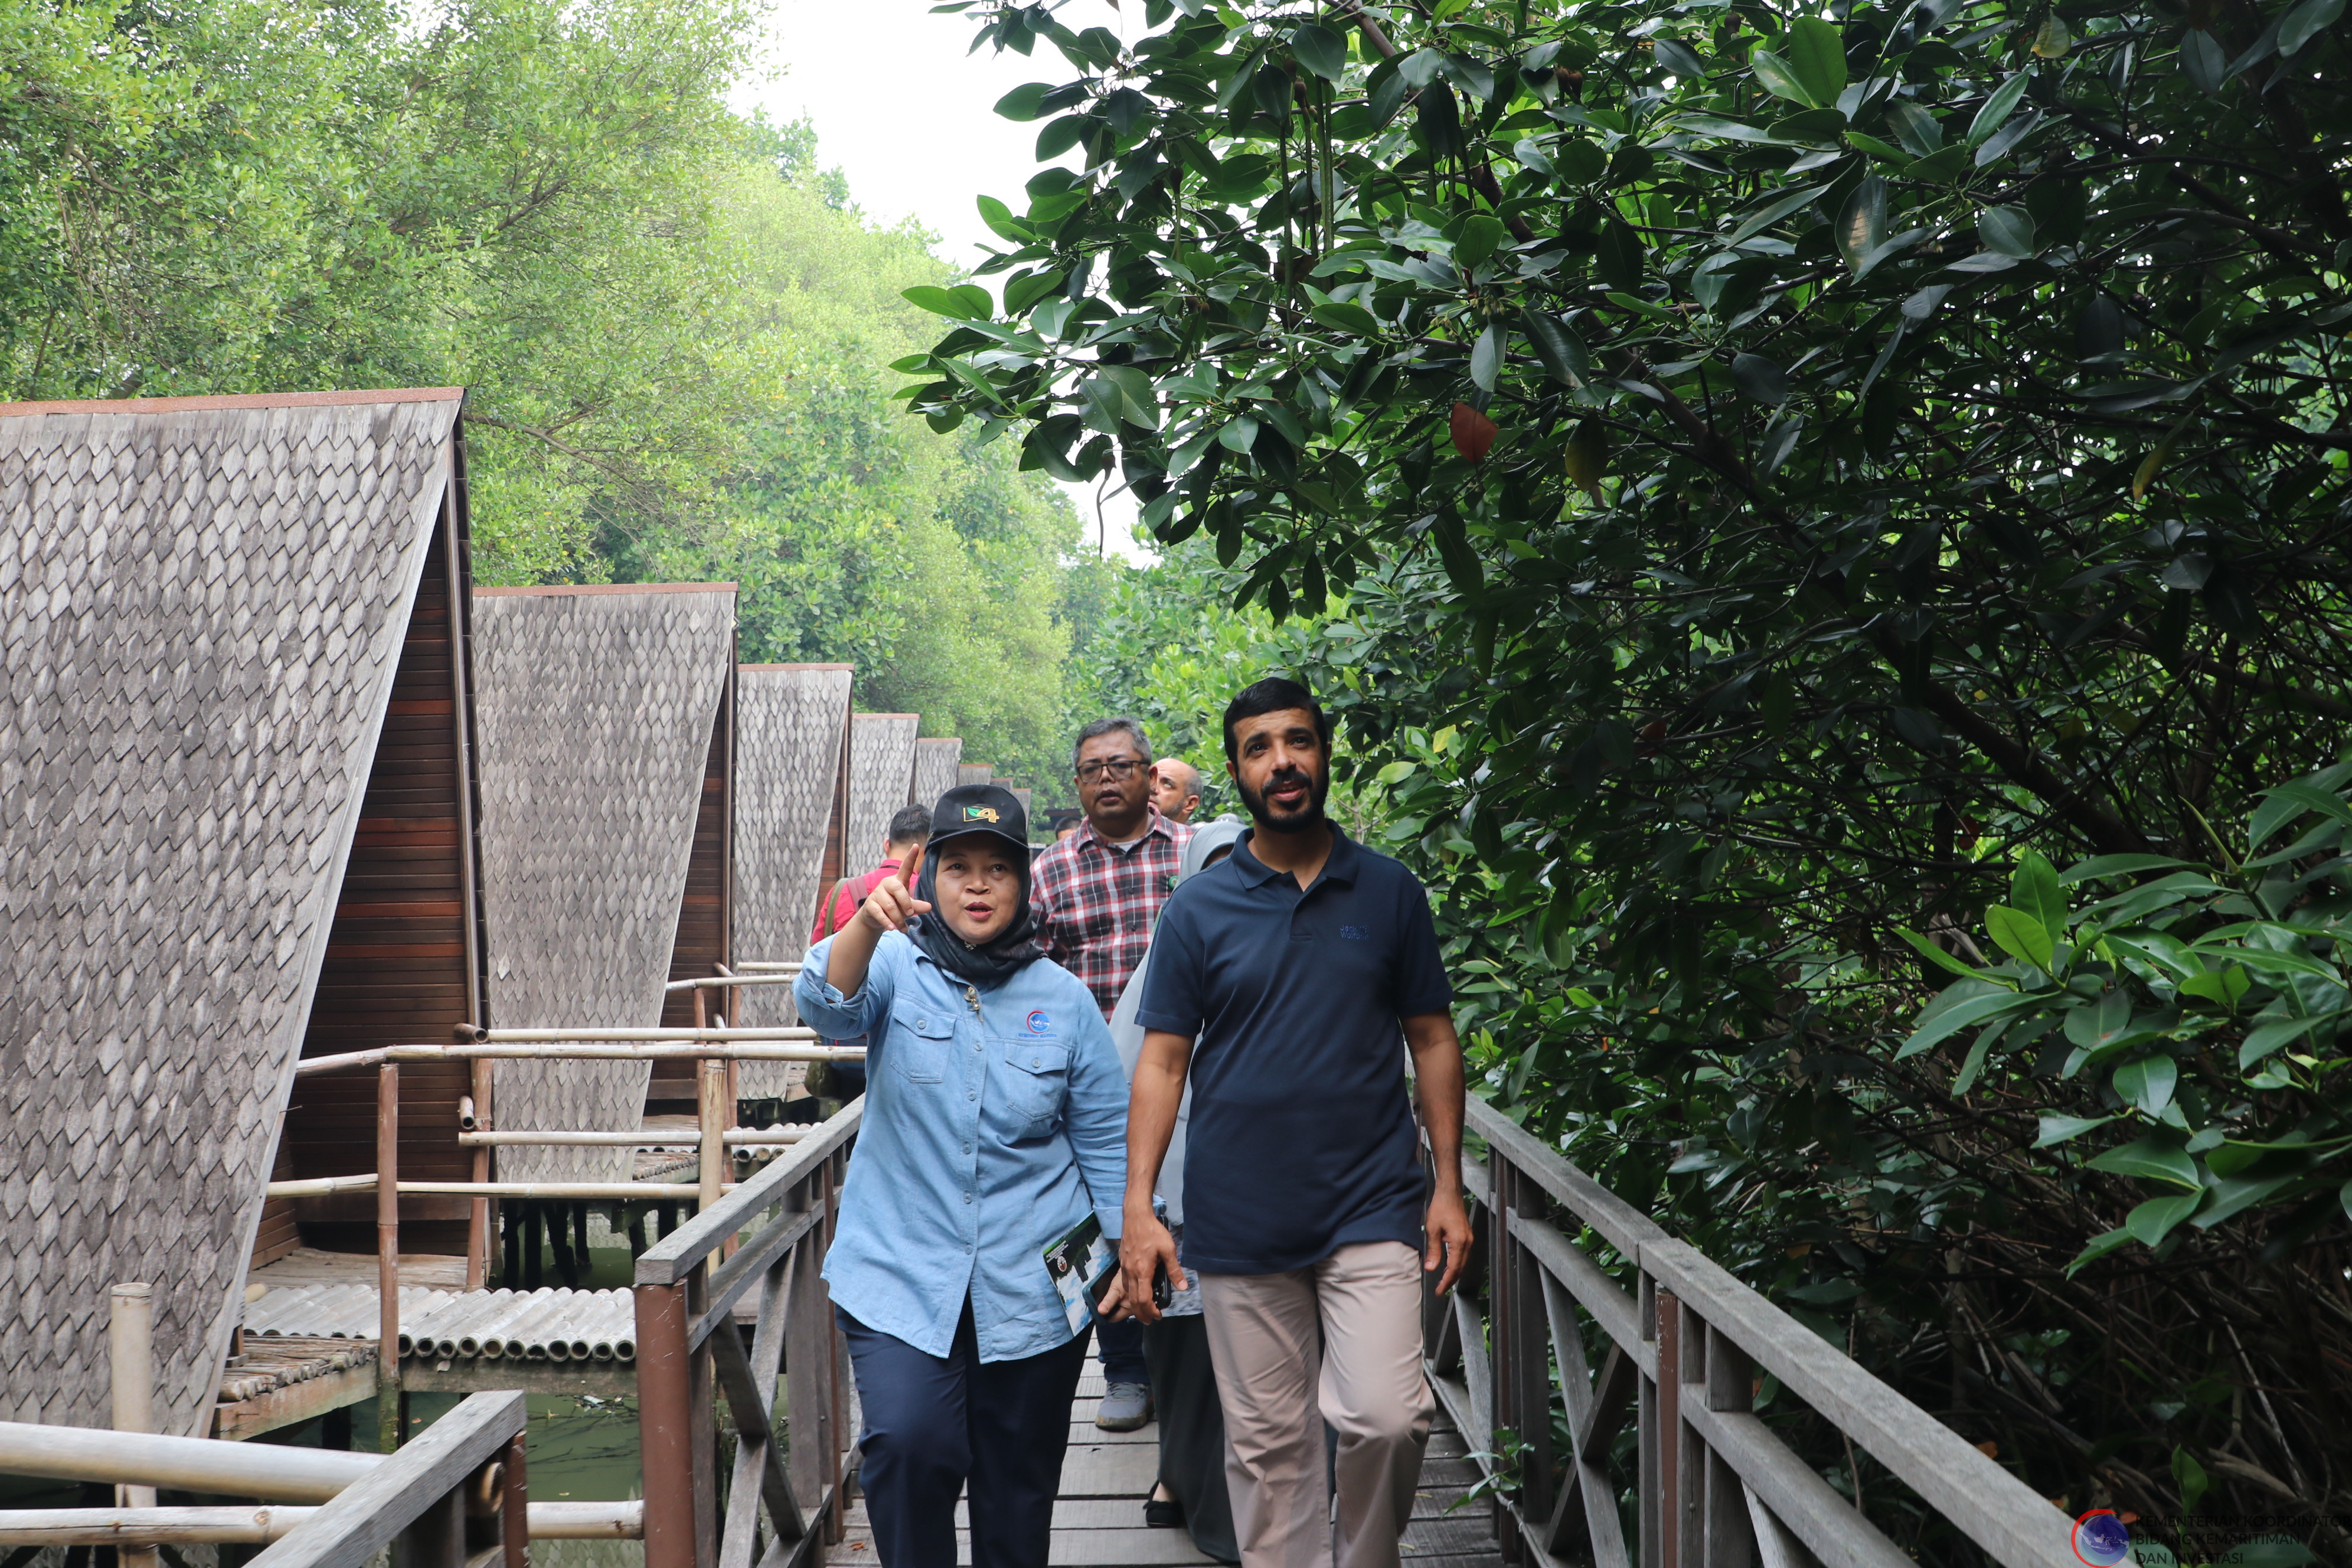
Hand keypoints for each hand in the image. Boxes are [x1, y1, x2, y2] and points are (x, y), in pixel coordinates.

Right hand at [855, 846, 930, 935]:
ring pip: (890, 905)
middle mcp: (887, 884)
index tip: (916, 846)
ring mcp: (877, 893)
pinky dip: (887, 922)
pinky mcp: (870, 904)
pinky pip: (880, 913)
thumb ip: (917, 906)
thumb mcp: (907, 907)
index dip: (910, 857)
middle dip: (906, 903)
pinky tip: (892, 928)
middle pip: (899, 889)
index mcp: (898, 881)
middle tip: (911, 913)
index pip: (905, 868)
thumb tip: (929, 907)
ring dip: (898, 919)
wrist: (875, 918)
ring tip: (902, 928)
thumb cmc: (895, 908)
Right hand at [1113, 1209, 1183, 1323]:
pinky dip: (1130, 1293)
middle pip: (1133, 1300)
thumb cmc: (1151, 1230)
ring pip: (1127, 1293)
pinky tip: (1137, 1292)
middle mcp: (1130, 1272)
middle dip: (1141, 1313)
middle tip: (1149, 1320)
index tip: (1158, 1315)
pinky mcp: (1123, 1263)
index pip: (1144, 1299)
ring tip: (1144, 1310)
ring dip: (1135, 1305)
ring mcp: (1124, 1268)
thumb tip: (1183, 1287)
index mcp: (1142, 1271)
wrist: (1135, 1216)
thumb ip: (1174, 1270)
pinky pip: (1125, 1283)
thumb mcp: (1168, 1249)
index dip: (1151, 1311)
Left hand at [1423, 1187, 1472, 1295]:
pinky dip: (1456, 1264)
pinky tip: (1449, 1267)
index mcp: (1459, 1242)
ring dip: (1454, 1274)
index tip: (1439, 1291)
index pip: (1453, 1269)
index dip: (1446, 1282)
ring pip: (1463, 1263)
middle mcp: (1467, 1242)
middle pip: (1460, 1269)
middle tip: (1440, 1290)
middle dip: (1450, 1281)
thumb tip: (1431, 1268)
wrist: (1449, 1193)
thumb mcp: (1432, 1230)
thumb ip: (1433, 1251)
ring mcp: (1469, 1239)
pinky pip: (1463, 1256)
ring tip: (1443, 1282)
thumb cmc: (1441, 1207)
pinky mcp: (1467, 1236)